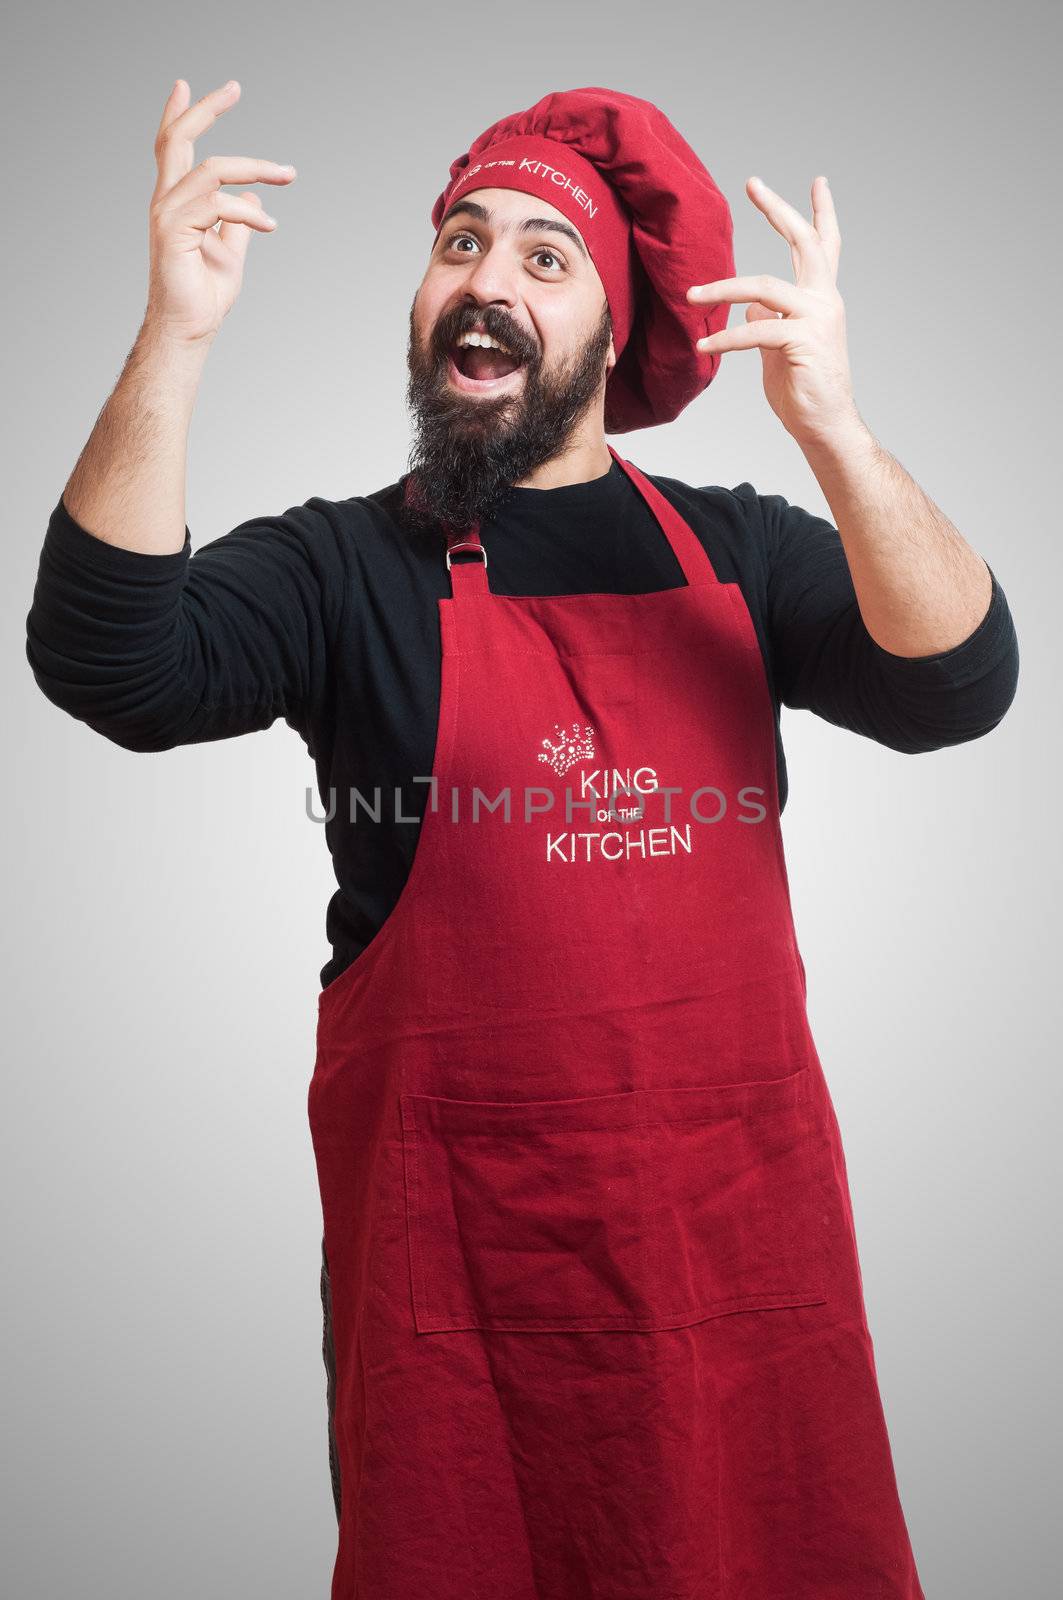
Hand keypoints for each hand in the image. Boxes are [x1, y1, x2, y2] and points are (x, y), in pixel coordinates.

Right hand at [145, 79, 296, 346]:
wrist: (190, 329)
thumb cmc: (205, 295)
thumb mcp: (231, 251)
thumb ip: (240, 223)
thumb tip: (255, 198)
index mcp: (176, 202)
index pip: (174, 148)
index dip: (182, 114)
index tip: (192, 85)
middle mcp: (166, 201)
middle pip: (179, 140)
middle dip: (206, 110)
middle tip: (235, 87)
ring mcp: (167, 215)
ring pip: (212, 169)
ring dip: (255, 168)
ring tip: (287, 174)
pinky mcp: (174, 232)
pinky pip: (217, 206)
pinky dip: (248, 213)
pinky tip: (270, 227)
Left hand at [687, 176, 860, 447]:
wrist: (825, 427)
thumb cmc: (802, 391)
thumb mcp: (779, 350)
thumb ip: (770, 322)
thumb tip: (753, 307)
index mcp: (821, 299)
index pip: (823, 247)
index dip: (819, 214)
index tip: (817, 182)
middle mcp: (825, 301)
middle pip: (806, 243)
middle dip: (779, 210)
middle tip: (753, 183)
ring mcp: (818, 319)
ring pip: (766, 286)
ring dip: (723, 289)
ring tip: (691, 297)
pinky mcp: (804, 342)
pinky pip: (757, 332)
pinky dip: (726, 339)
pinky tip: (703, 348)